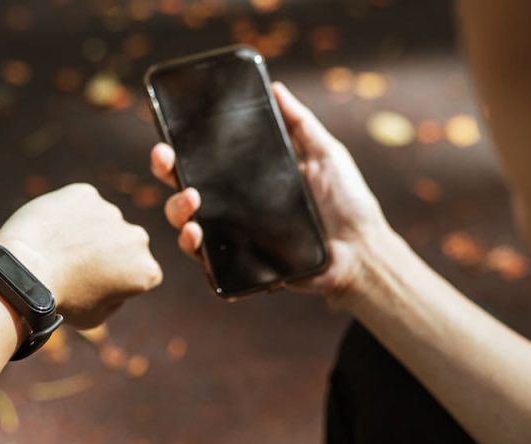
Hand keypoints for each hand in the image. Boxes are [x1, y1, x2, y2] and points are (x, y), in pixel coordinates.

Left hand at [0, 183, 162, 328]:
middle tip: (76, 265)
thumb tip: (115, 282)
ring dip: (88, 231)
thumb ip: (115, 298)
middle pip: (125, 243)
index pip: (140, 273)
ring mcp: (111, 212)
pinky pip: (79, 204)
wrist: (25, 272)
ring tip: (58, 248)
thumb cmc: (59, 302)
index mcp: (146, 270)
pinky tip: (51, 230)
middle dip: (108, 251)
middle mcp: (137, 237)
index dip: (119, 280)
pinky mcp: (85, 193)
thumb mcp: (96, 317)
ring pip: (102, 221)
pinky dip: (68, 213)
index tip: (95, 285)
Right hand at [150, 82, 391, 299]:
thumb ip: (300, 123)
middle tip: (167, 162)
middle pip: (184, 193)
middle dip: (167, 175)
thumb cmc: (348, 202)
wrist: (363, 250)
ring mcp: (236, 240)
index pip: (203, 163)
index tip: (168, 138)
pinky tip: (196, 237)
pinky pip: (209, 265)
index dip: (179, 151)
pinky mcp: (243, 269)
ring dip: (177, 213)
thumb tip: (276, 87)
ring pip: (188, 228)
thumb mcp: (326, 154)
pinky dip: (195, 252)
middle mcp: (235, 210)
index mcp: (248, 181)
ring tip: (192, 203)